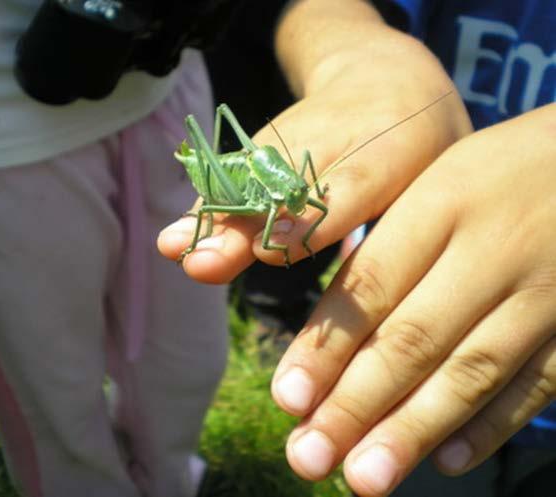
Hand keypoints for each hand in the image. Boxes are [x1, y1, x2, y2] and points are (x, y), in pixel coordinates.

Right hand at [157, 45, 470, 281]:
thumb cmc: (421, 148)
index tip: (270, 251)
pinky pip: (233, 174)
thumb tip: (380, 313)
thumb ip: (406, 229)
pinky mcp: (263, 142)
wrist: (384, 76)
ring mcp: (293, 135)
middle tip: (206, 261)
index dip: (311, 220)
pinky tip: (176, 238)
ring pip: (249, 179)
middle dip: (244, 227)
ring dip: (213, 219)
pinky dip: (207, 208)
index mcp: (397, 148)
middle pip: (282, 186)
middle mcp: (336, 136)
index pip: (352, 184)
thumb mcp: (433, 179)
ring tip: (175, 248)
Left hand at [271, 104, 555, 495]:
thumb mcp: (434, 180)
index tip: (286, 398)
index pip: (371, 285)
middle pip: (415, 339)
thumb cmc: (494, 172)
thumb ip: (383, 245)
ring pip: (472, 372)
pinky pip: (539, 382)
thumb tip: (324, 327)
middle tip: (307, 456)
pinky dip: (490, 426)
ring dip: (412, 430)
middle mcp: (493, 248)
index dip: (325, 347)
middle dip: (356, 404)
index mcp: (443, 200)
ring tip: (361, 477)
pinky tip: (443, 461)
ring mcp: (547, 289)